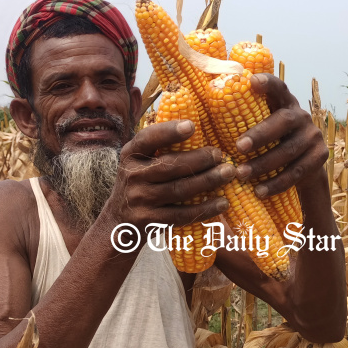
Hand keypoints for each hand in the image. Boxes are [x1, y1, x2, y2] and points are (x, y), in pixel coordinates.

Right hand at [98, 120, 233, 229]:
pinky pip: (182, 214)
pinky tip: (223, 202)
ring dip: (207, 181)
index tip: (192, 126)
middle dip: (199, 159)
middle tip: (221, 155)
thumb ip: (158, 147)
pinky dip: (205, 208)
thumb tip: (194, 124)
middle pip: (170, 166)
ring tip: (229, 173)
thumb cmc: (139, 185)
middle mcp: (132, 176)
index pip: (147, 139)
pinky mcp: (150, 221)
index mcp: (130, 155)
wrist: (118, 224)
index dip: (169, 132)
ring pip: (179, 189)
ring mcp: (140, 200)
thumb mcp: (138, 162)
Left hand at [233, 74, 327, 197]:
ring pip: (289, 151)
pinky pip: (297, 172)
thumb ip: (245, 119)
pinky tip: (260, 191)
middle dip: (261, 134)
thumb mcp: (261, 127)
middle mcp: (302, 116)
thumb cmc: (270, 143)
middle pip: (284, 121)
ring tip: (242, 175)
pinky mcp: (320, 157)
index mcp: (284, 103)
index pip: (279, 87)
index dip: (268, 82)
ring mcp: (313, 136)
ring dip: (263, 164)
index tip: (252, 81)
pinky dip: (277, 183)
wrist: (305, 165)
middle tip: (239, 148)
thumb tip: (203, 119)